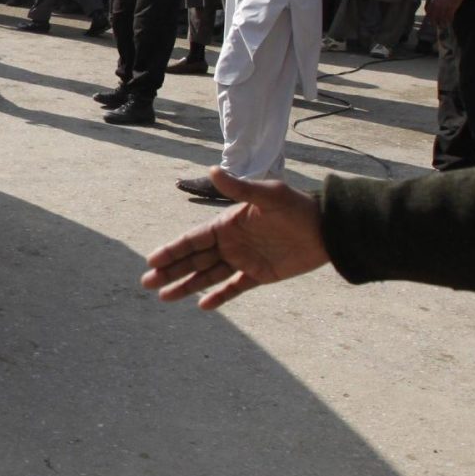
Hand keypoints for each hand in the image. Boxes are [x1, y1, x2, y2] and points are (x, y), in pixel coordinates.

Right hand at [141, 170, 329, 310]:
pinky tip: (202, 305)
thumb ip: (239, 188)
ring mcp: (243, 260)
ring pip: (207, 276)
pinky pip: (233, 288)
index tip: (152, 261)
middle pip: (193, 260)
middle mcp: (230, 243)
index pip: (192, 239)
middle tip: (147, 283)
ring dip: (186, 285)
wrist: (327, 229)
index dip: (172, 250)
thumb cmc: (297, 208)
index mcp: (227, 224)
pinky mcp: (259, 275)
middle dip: (169, 271)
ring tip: (164, 297)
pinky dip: (219, 296)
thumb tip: (212, 170)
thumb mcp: (268, 196)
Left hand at [422, 0, 465, 30]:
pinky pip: (449, 17)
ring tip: (443, 26)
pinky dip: (449, 20)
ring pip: (442, 19)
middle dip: (435, 23)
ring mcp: (444, 7)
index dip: (429, 19)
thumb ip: (434, 4)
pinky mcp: (451, 8)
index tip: (431, 22)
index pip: (429, 13)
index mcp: (433, 2)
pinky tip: (449, 22)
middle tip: (437, 27)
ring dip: (443, 23)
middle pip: (434, 18)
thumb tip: (433, 12)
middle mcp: (437, 6)